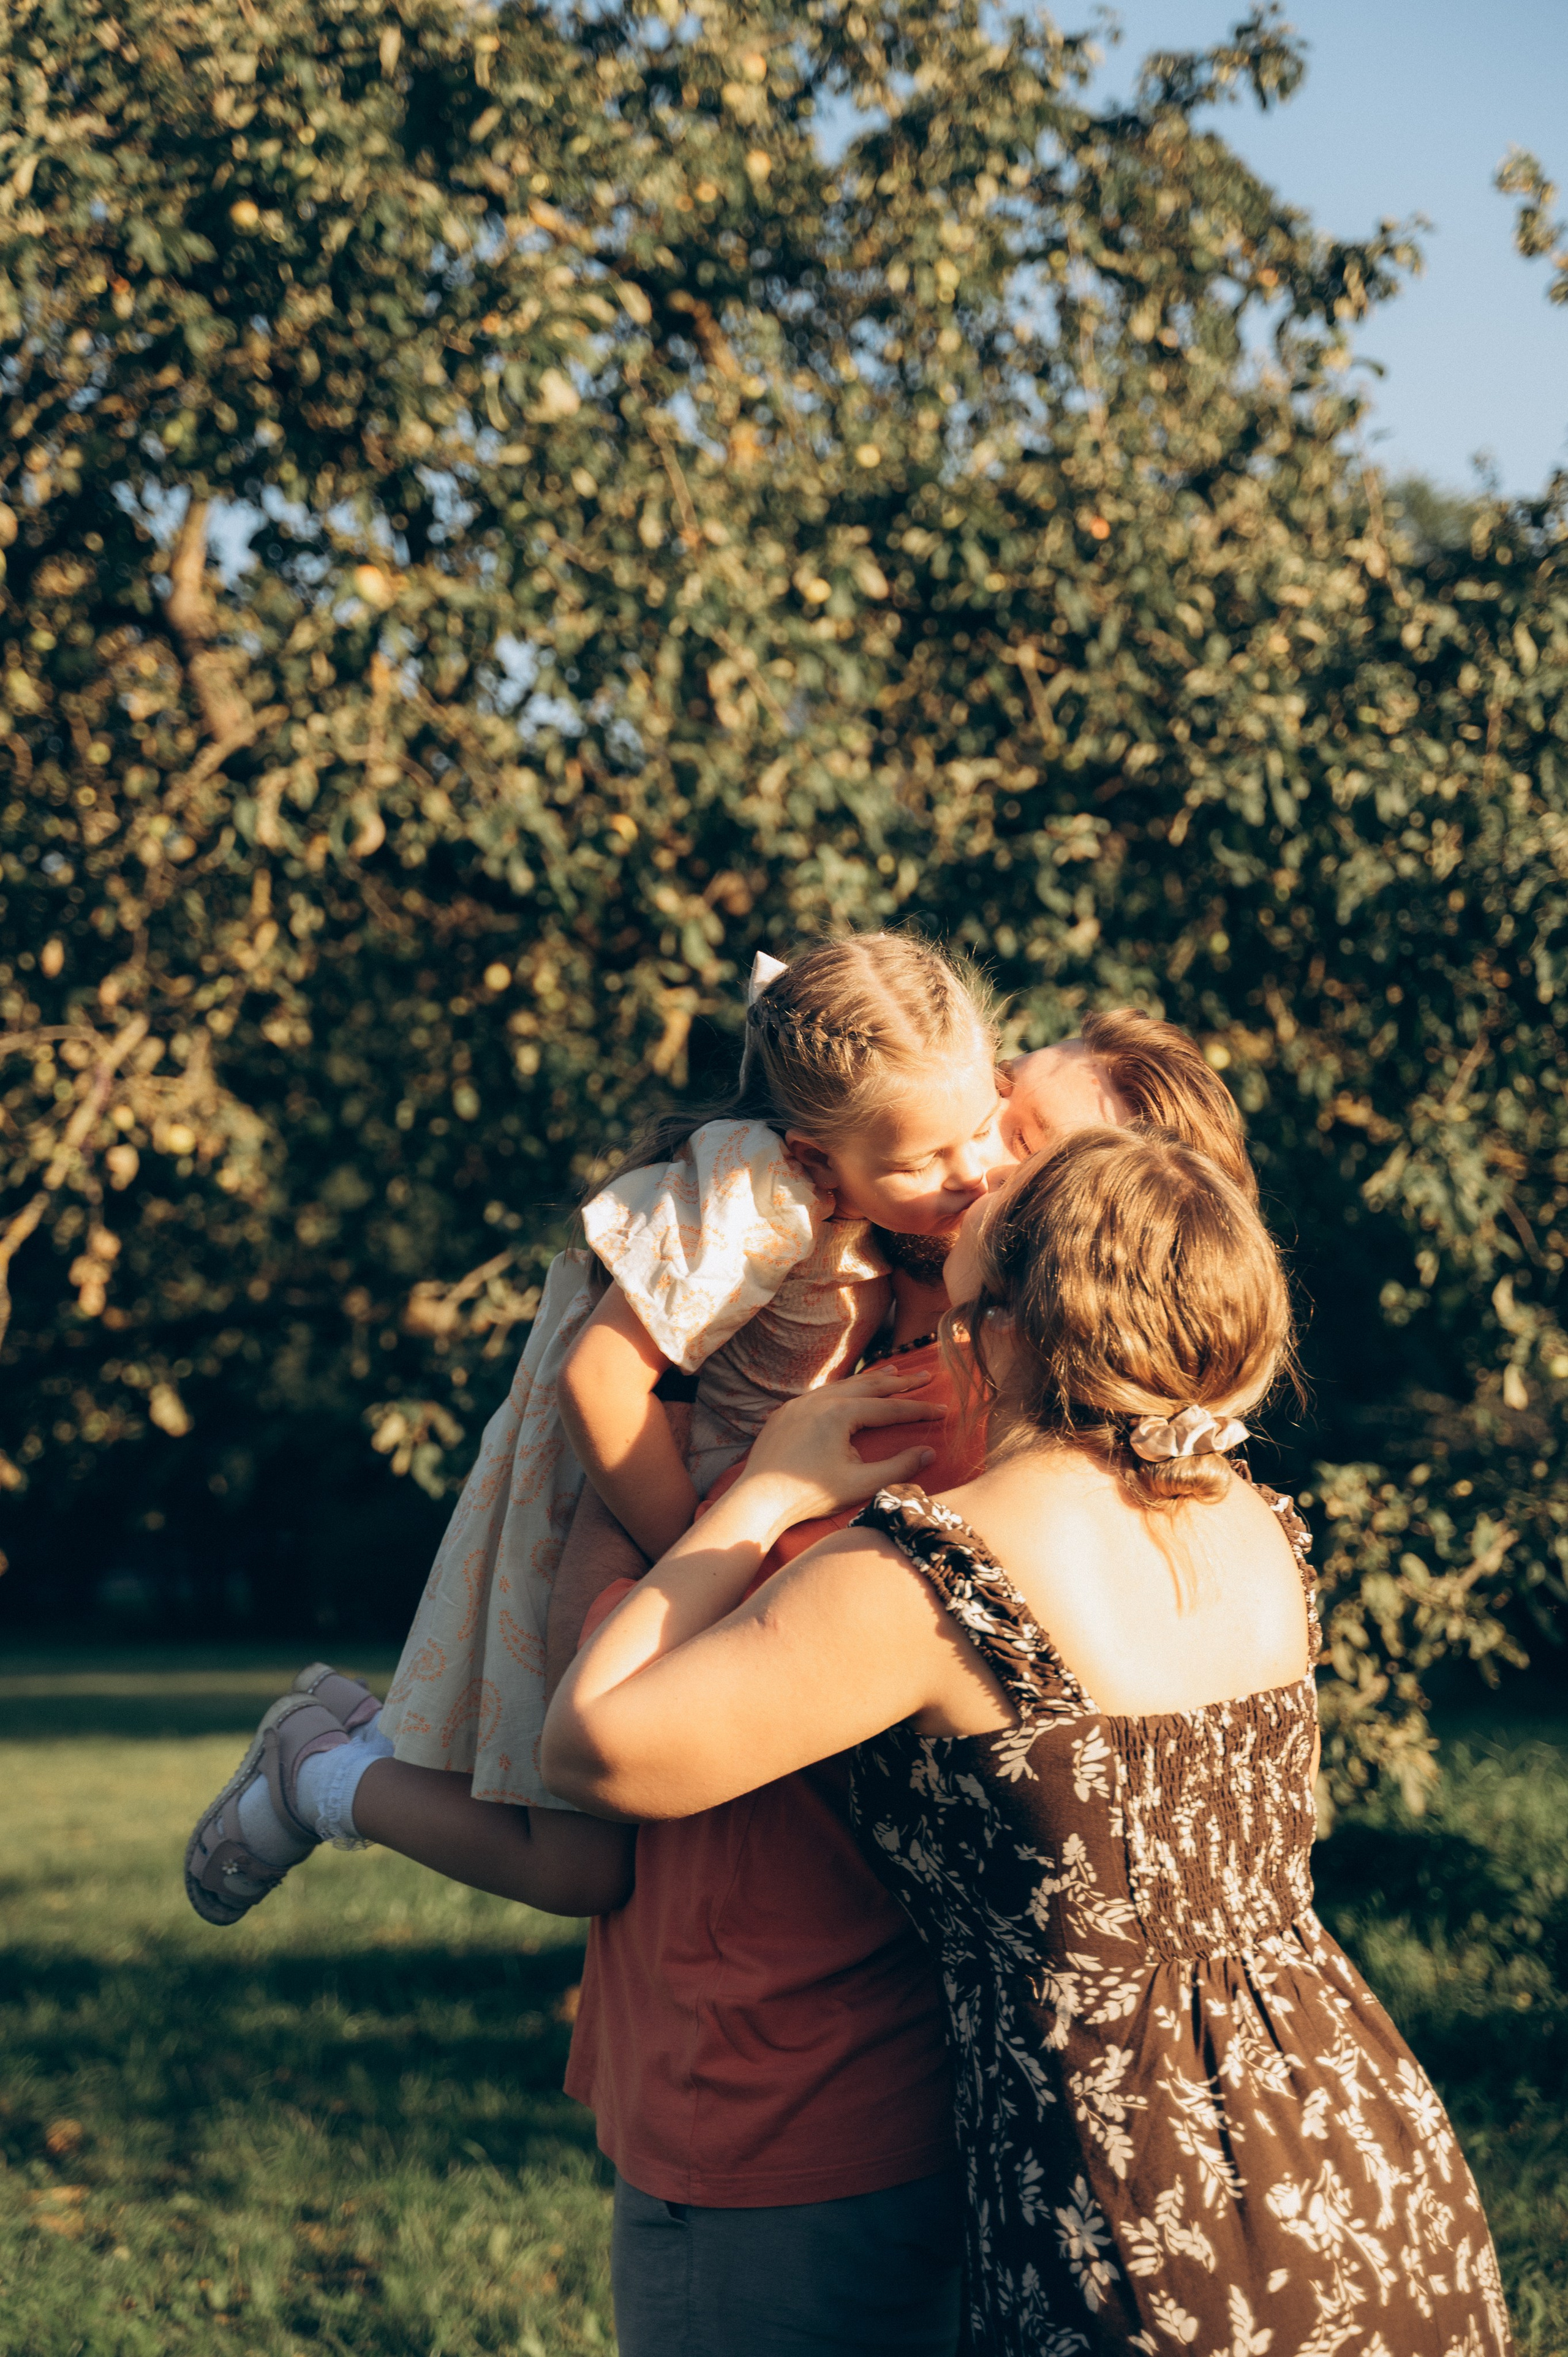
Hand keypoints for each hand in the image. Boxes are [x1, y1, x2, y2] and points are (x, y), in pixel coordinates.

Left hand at [741, 1365, 943, 1523]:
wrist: (759, 1500)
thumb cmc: (810, 1496)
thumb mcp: (861, 1484)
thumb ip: (898, 1467)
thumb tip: (929, 1451)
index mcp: (840, 1414)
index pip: (890, 1408)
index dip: (919, 1409)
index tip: (943, 1409)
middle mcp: (820, 1400)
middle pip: (869, 1386)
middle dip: (900, 1381)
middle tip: (925, 1374)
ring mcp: (799, 1404)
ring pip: (843, 1385)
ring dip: (870, 1380)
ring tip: (893, 1371)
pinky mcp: (785, 1413)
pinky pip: (821, 1393)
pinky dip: (842, 1389)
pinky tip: (849, 1391)